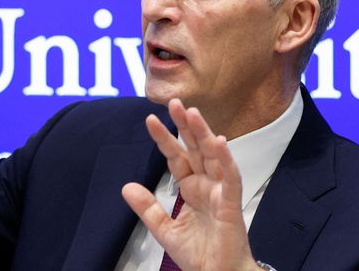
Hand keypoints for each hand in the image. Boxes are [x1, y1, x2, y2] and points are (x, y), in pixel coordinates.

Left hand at [122, 99, 257, 270]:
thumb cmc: (200, 255)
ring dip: (204, 133)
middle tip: (174, 102)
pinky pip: (230, 177)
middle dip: (185, 126)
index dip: (164, 139)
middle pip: (195, 148)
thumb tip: (126, 187)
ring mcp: (220, 192)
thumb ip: (148, 208)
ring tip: (192, 112)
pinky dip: (226, 159)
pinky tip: (218, 141)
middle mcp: (206, 185)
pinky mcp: (232, 203)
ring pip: (212, 156)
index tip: (150, 120)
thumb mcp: (164, 230)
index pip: (176, 157)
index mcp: (191, 188)